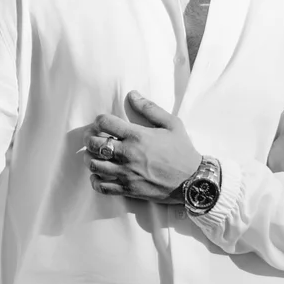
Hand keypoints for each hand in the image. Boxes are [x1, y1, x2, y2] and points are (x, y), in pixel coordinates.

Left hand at [87, 93, 202, 201]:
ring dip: (91, 159)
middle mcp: (128, 154)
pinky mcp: (128, 189)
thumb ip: (150, 108)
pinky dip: (96, 181)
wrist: (193, 180)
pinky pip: (102, 187)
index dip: (99, 120)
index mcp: (137, 136)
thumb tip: (132, 94)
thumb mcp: (171, 124)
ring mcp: (126, 173)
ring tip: (96, 156)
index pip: (104, 122)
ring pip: (94, 165)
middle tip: (93, 138)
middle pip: (94, 144)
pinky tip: (99, 175)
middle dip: (90, 139)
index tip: (101, 123)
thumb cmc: (183, 150)